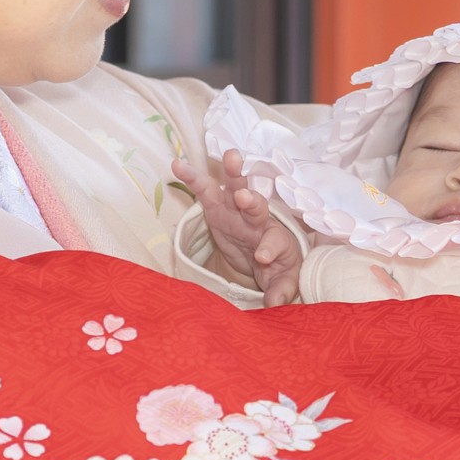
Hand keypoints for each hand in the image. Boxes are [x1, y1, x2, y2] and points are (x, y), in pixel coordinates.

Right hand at [184, 151, 302, 302]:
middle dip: (252, 201)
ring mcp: (237, 211)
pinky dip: (193, 177)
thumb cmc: (277, 267)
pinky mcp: (218, 208)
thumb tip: (274, 303)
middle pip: (258, 207)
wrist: (265, 255)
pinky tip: (178, 165)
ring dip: (235, 173)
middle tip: (244, 198)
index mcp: (277, 240)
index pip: (275, 241)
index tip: (262, 257)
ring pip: (237, 188)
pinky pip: (205, 190)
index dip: (269, 248)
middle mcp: (259, 221)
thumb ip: (280, 290)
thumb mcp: (281, 281)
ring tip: (231, 156)